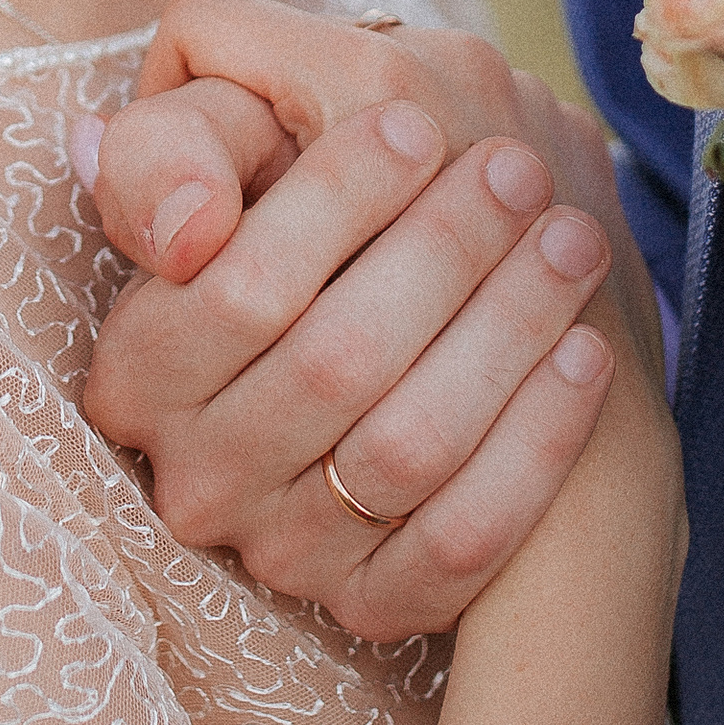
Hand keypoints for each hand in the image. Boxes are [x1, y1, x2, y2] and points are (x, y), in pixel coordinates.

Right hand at [83, 0, 659, 639]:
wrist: (371, 342)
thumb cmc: (279, 214)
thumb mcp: (205, 160)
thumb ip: (175, 148)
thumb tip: (193, 225)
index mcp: (137, 369)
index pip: (236, 288)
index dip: (332, 203)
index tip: (417, 123)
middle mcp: (197, 477)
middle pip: (333, 365)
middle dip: (440, 253)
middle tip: (518, 167)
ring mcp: (284, 554)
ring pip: (407, 450)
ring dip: (506, 333)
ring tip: (572, 237)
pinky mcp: (374, 600)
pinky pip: (465, 540)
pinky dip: (537, 444)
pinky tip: (586, 353)